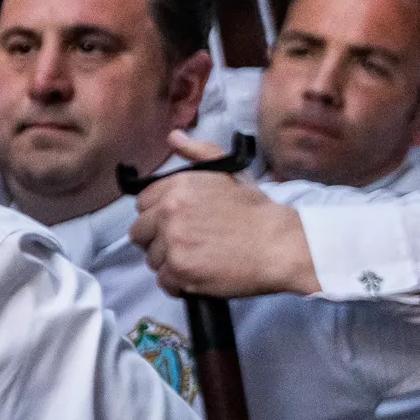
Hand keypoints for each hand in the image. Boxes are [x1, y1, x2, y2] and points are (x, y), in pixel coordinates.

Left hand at [129, 137, 318, 297]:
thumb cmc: (255, 211)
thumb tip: (174, 137)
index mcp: (176, 187)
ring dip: (170, 262)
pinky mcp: (180, 270)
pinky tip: (198, 275)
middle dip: (159, 239)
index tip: (176, 222)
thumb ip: (198, 153)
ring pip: (151, 258)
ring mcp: (172, 243)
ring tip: (198, 258)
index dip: (158, 215)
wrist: (279, 244)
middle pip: (140, 232)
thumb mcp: (229, 172)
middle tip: (187, 242)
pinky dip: (178, 283)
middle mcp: (169, 212)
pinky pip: (163, 281)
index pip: (142, 203)